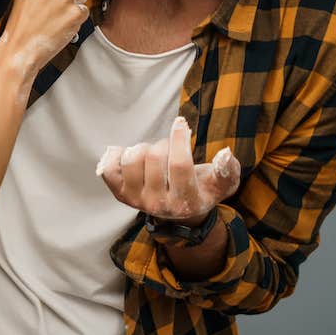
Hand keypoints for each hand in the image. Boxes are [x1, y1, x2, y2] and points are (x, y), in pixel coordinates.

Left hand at [96, 116, 240, 223]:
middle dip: (164, 143)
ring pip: (132, 159)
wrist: (178, 212)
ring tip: (153, 154)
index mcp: (185, 201)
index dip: (179, 138)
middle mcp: (158, 205)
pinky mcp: (120, 194)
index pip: (180, 165)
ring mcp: (136, 200)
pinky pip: (108, 168)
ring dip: (143, 147)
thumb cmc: (201, 189)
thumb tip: (226, 153)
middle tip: (169, 147)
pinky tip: (130, 154)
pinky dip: (116, 155)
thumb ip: (227, 171)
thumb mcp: (220, 184)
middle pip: (155, 158)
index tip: (181, 122)